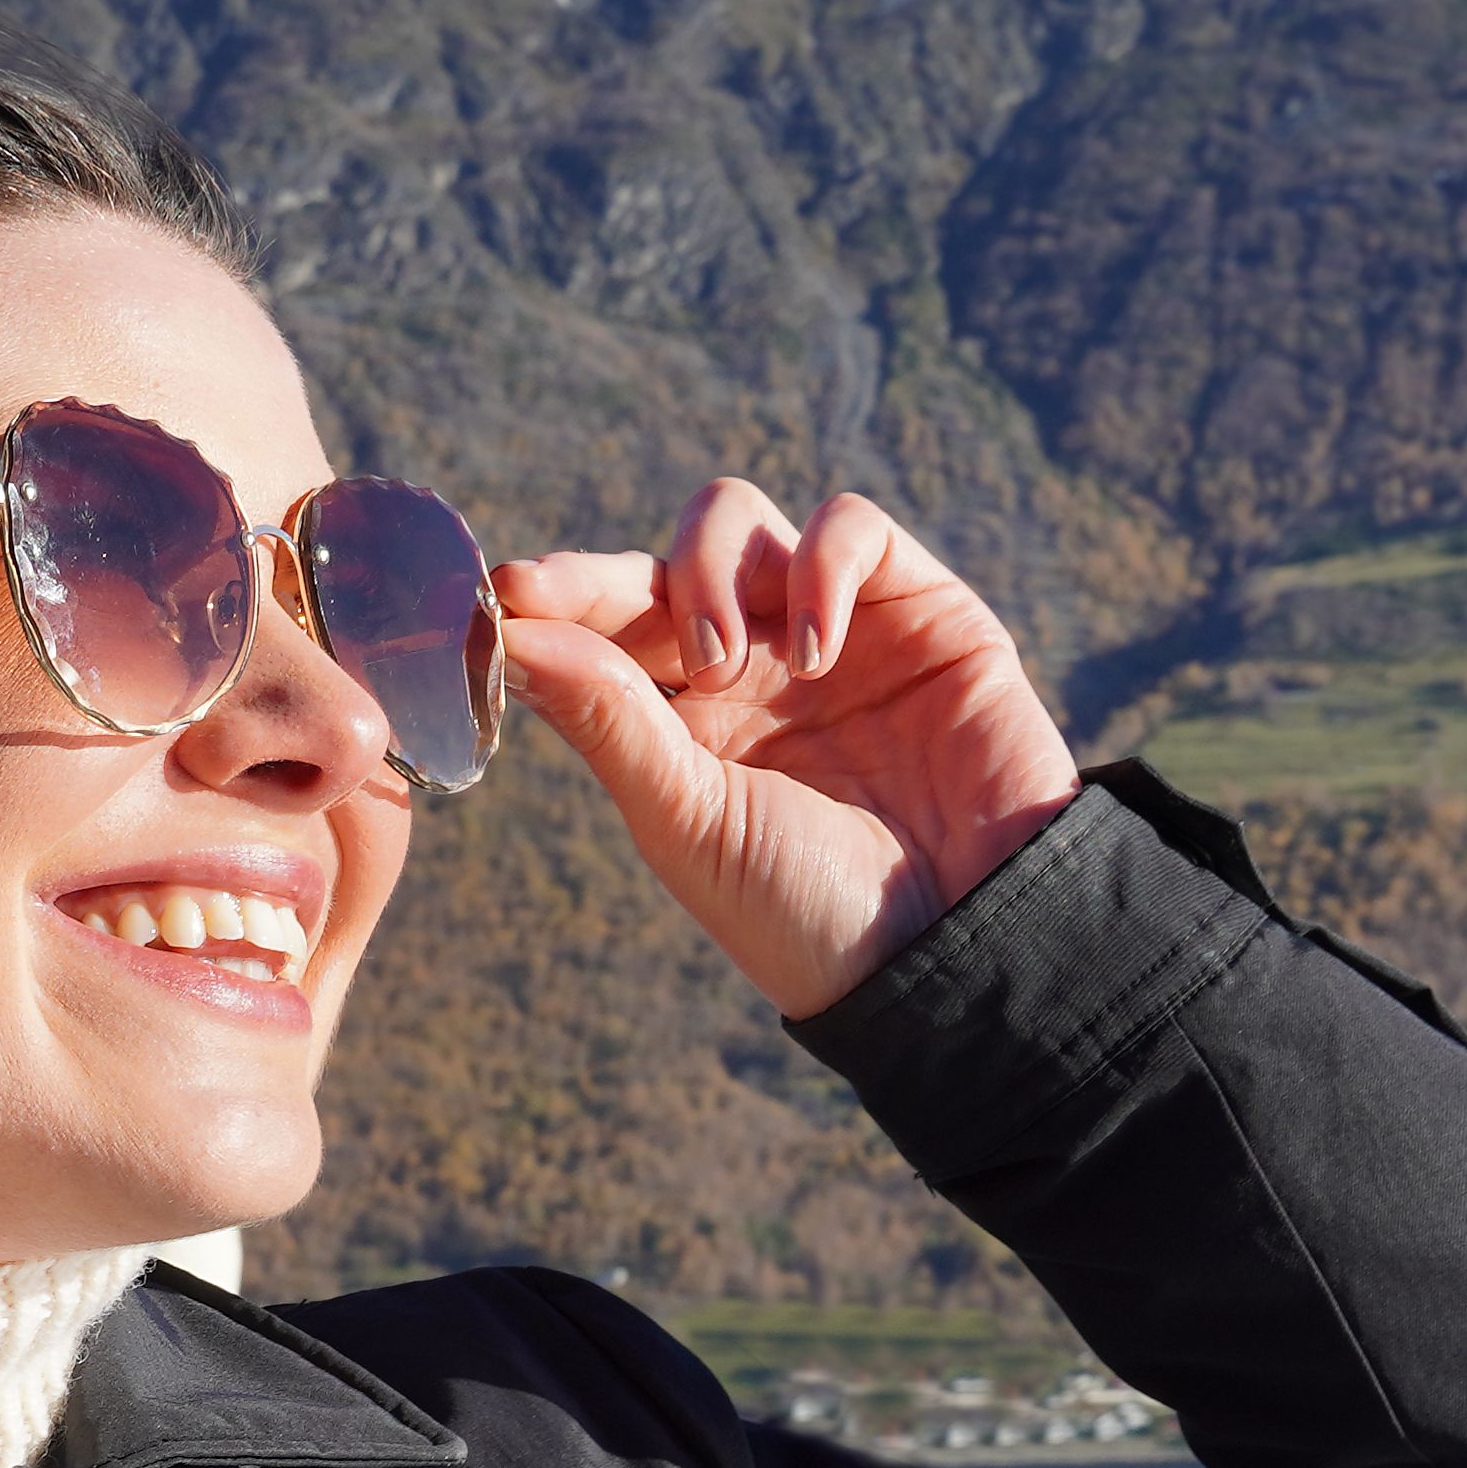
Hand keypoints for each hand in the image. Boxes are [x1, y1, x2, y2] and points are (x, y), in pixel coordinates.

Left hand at [494, 482, 1083, 1020]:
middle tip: (653, 657)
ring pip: (738, 519)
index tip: (507, 592)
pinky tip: (819, 652)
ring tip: (728, 666)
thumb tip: (508, 633)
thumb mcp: (689, 820)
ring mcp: (829, 627)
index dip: (554, 596)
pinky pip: (852, 526)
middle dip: (624, 582)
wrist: (960, 948)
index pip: (599, 623)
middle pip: (660, 558)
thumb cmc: (808, 909)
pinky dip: (822, 564)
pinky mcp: (918, 608)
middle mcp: (748, 663)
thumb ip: (607, 719)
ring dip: (714, 570)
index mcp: (678, 720)